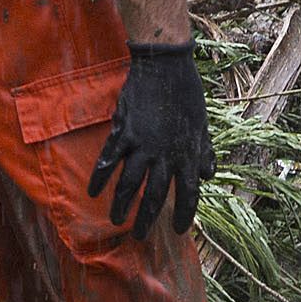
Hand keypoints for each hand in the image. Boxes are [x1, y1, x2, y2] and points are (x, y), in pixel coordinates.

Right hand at [87, 42, 213, 237]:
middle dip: (146, 218)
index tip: (178, 229)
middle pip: (156, 195)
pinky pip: (109, 160)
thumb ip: (203, 151)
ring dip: (122, 205)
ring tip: (116, 221)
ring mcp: (143, 143)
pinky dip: (100, 178)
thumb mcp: (202, 124)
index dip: (184, 214)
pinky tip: (93, 193)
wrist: (165, 65)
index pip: (189, 193)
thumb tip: (208, 174)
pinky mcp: (124, 131)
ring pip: (129, 183)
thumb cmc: (187, 94)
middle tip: (139, 236)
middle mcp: (165, 153)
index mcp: (187, 152)